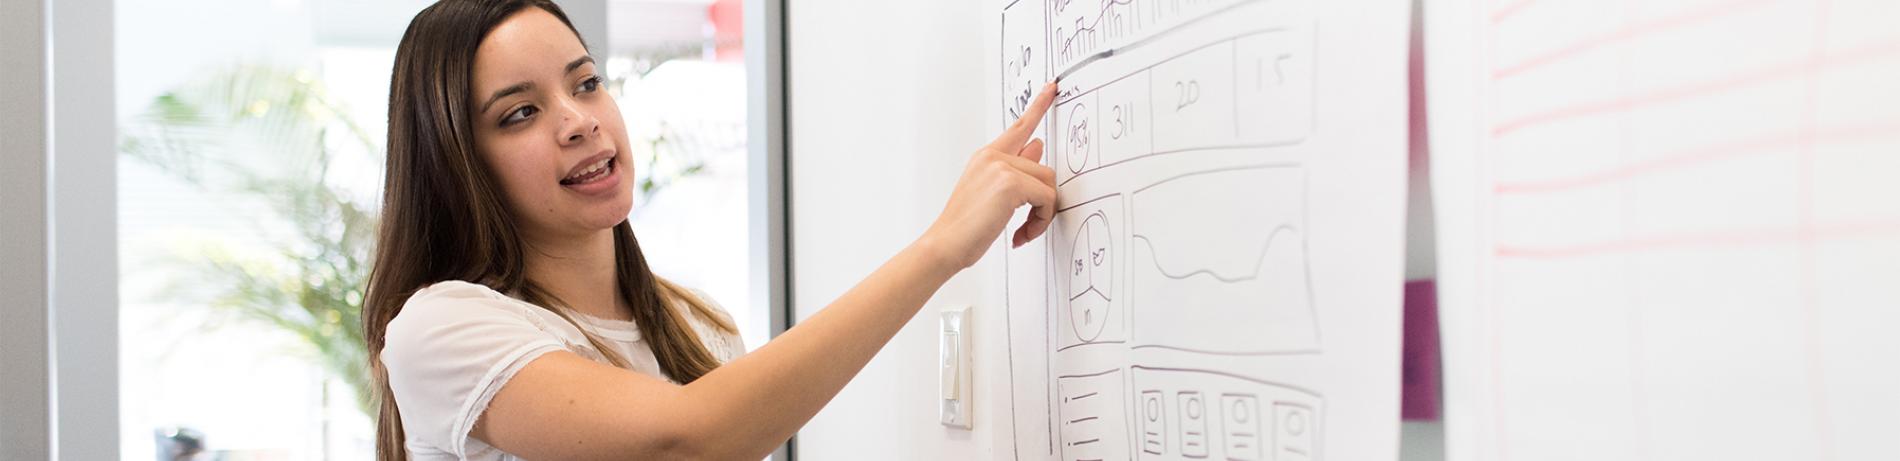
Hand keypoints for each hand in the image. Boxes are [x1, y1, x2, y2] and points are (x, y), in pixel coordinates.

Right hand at [920, 82, 1059, 269]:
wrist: (944, 245)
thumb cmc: (964, 226)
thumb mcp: (991, 194)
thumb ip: (1016, 169)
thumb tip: (1038, 147)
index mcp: (986, 156)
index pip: (1019, 127)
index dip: (1039, 106)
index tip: (1052, 88)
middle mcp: (992, 156)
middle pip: (1045, 170)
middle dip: (1044, 203)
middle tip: (1030, 226)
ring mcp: (1000, 166)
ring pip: (1048, 185)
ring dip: (1043, 215)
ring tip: (1023, 231)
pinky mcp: (1010, 182)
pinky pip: (1046, 199)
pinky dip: (1040, 221)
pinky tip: (1020, 234)